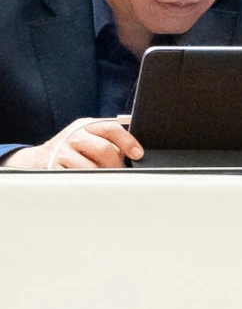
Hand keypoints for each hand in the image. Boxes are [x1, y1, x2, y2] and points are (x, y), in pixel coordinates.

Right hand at [4, 117, 142, 169]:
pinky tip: (87, 182)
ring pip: (90, 167)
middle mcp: (73, 136)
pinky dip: (86, 183)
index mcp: (86, 125)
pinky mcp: (53, 168)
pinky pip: (76, 178)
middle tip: (120, 172)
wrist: (37, 159)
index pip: (111, 129)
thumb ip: (108, 142)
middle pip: (103, 149)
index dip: (128, 141)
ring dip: (101, 176)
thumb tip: (132, 155)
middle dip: (116, 163)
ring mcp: (62, 152)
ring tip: (103, 178)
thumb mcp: (89, 138)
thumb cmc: (71, 149)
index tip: (138, 154)